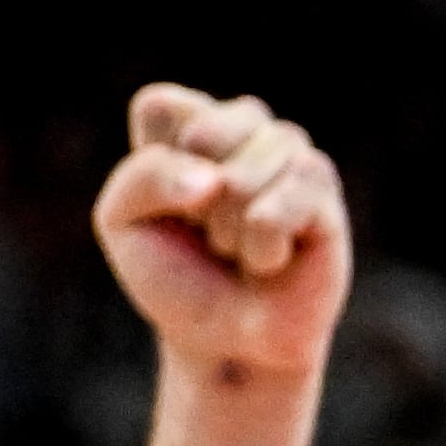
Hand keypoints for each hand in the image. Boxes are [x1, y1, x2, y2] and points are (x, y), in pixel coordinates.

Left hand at [91, 85, 350, 385]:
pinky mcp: (322, 184)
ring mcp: (289, 149)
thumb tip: (216, 180)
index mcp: (190, 123)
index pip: (160, 106)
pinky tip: (271, 259)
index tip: (165, 208)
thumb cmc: (176, 274)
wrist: (226, 339)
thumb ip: (145, 176)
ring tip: (238, 249)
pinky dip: (261, 249)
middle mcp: (245, 126)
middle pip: (204, 132)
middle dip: (190, 202)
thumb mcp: (123, 222)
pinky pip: (275, 208)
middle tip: (205, 233)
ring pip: (242, 175)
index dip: (154, 167)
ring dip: (226, 232)